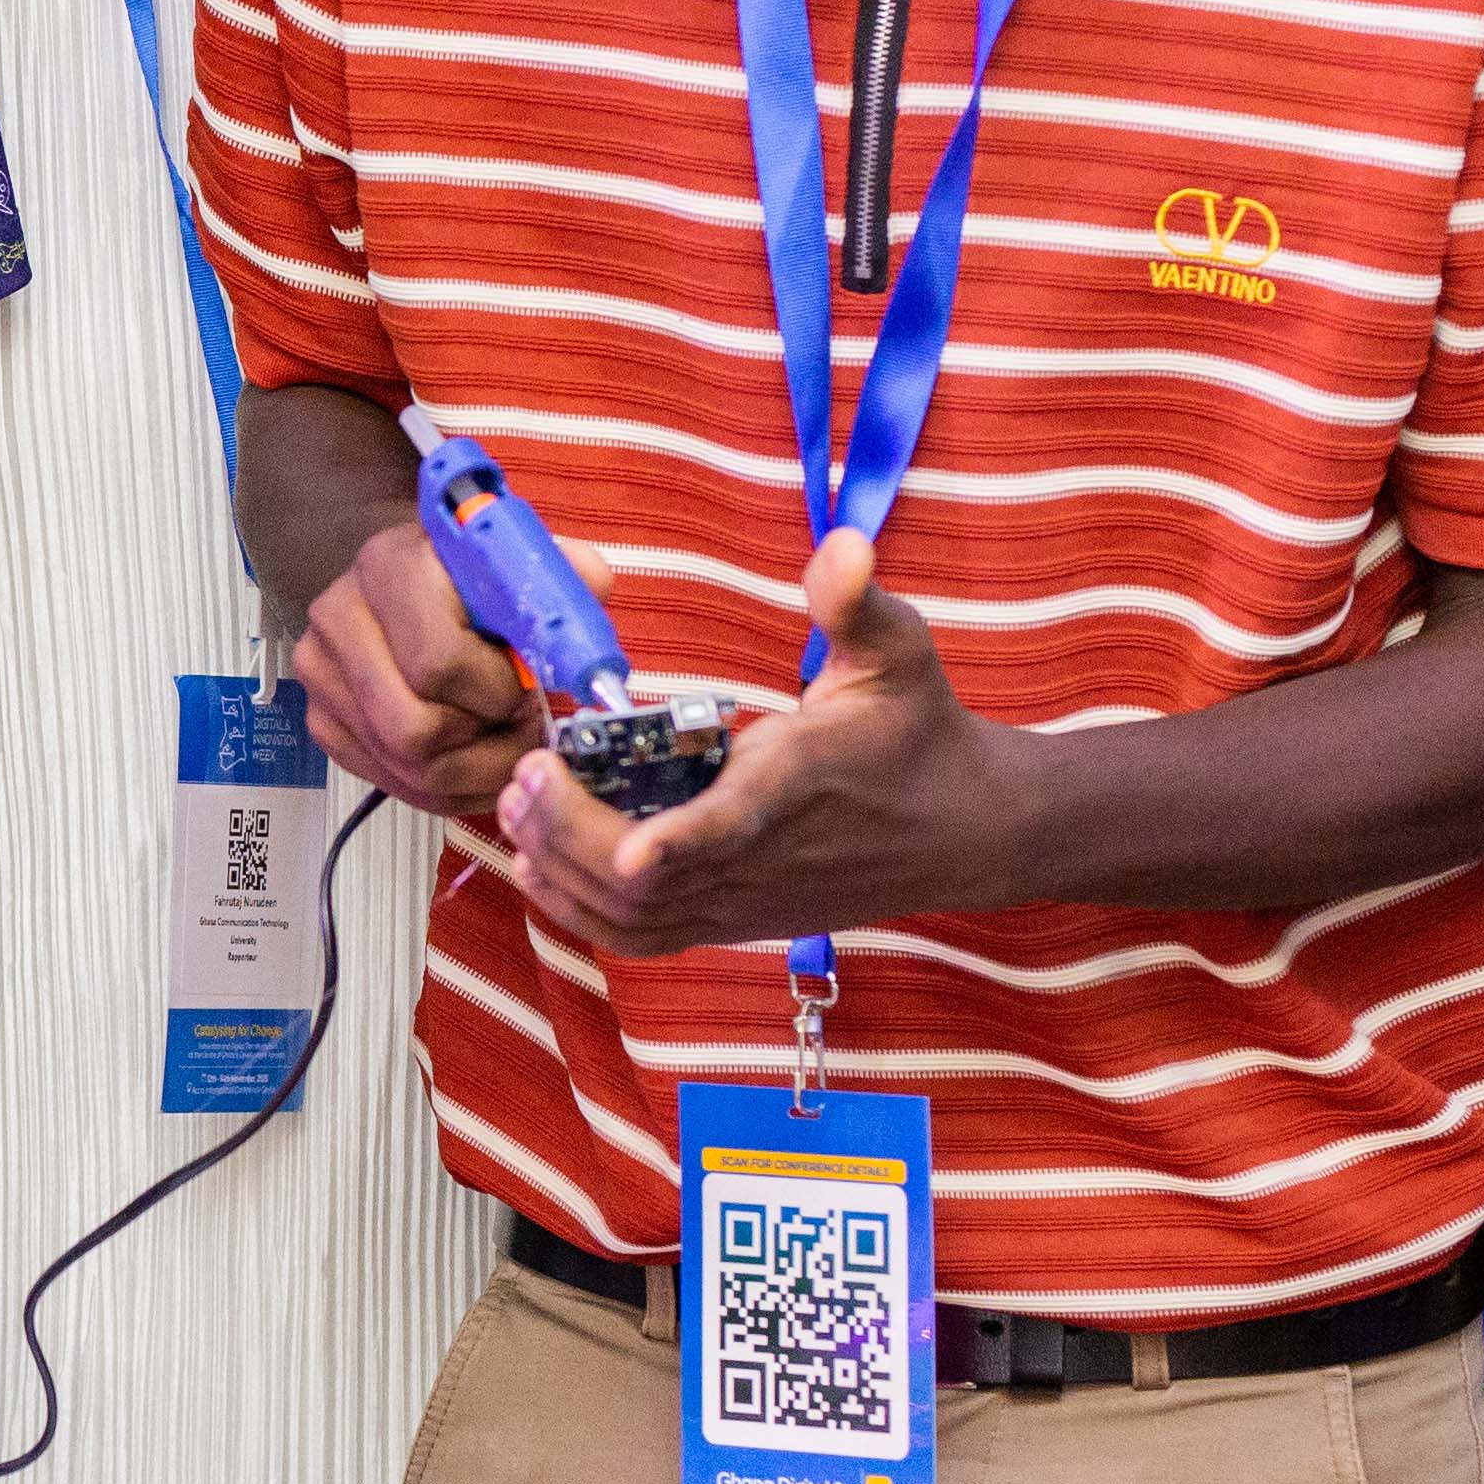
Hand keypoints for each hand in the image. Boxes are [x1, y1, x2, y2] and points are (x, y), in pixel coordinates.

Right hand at [290, 520, 542, 816]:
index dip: (497, 694)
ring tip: (503, 742)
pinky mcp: (321, 720)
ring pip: (406, 767)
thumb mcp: (520, 563)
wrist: (407, 585)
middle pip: (414, 730)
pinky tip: (473, 758)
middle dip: (486, 744)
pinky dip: (444, 788)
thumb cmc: (469, 581)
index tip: (527, 687)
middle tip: (521, 726)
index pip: (439, 663)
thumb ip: (561, 572)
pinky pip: (391, 783)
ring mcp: (321, 674)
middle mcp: (339, 618)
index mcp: (391, 566)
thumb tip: (594, 586)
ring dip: (472, 771)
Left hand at [492, 531, 1015, 956]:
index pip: (737, 825)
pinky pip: (641, 937)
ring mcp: (743, 899)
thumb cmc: (918, 733)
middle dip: (572, 834)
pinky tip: (539, 859)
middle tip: (525, 773)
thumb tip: (843, 546)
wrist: (965, 831)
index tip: (628, 850)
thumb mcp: (899, 652)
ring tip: (518, 804)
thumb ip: (858, 603)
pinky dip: (580, 909)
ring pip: (635, 919)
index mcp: (798, 786)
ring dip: (563, 869)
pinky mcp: (730, 920)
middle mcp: (764, 857)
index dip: (680, 843)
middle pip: (652, 883)